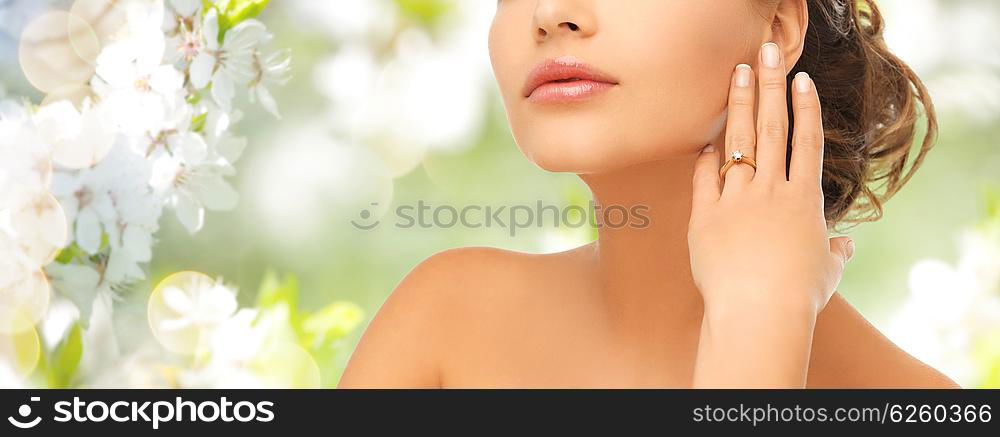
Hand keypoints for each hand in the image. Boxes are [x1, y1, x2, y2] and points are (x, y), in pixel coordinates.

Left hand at [688, 42, 854, 319]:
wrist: (758, 313)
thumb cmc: (798, 298)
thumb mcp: (826, 272)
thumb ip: (835, 251)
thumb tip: (846, 245)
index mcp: (804, 199)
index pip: (807, 141)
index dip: (805, 107)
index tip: (801, 79)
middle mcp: (771, 190)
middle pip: (771, 126)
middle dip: (770, 85)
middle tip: (767, 52)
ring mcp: (737, 200)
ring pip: (738, 141)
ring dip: (738, 103)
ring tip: (737, 72)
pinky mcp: (705, 216)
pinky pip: (705, 177)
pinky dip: (707, 157)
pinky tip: (706, 139)